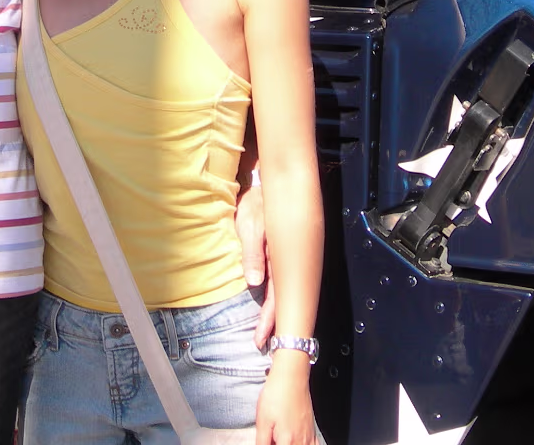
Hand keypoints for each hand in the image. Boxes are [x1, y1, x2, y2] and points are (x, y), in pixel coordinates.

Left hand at [235, 180, 276, 348]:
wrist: (267, 187)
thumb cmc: (256, 205)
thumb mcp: (250, 226)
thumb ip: (253, 254)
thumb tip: (255, 282)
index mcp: (278, 259)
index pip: (276, 297)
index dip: (269, 320)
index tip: (262, 339)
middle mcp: (284, 263)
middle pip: (281, 300)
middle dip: (273, 324)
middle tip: (263, 345)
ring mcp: (283, 260)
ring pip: (282, 293)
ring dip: (275, 314)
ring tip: (267, 335)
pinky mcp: (279, 256)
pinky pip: (279, 282)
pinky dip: (274, 298)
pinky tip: (269, 309)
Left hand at [255, 353, 315, 444]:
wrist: (292, 375)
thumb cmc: (277, 393)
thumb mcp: (262, 419)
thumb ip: (262, 440)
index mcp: (287, 441)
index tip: (266, 441)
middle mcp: (301, 440)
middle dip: (279, 444)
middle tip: (271, 437)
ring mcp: (308, 435)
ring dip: (291, 444)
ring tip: (281, 438)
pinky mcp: (312, 428)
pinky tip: (297, 441)